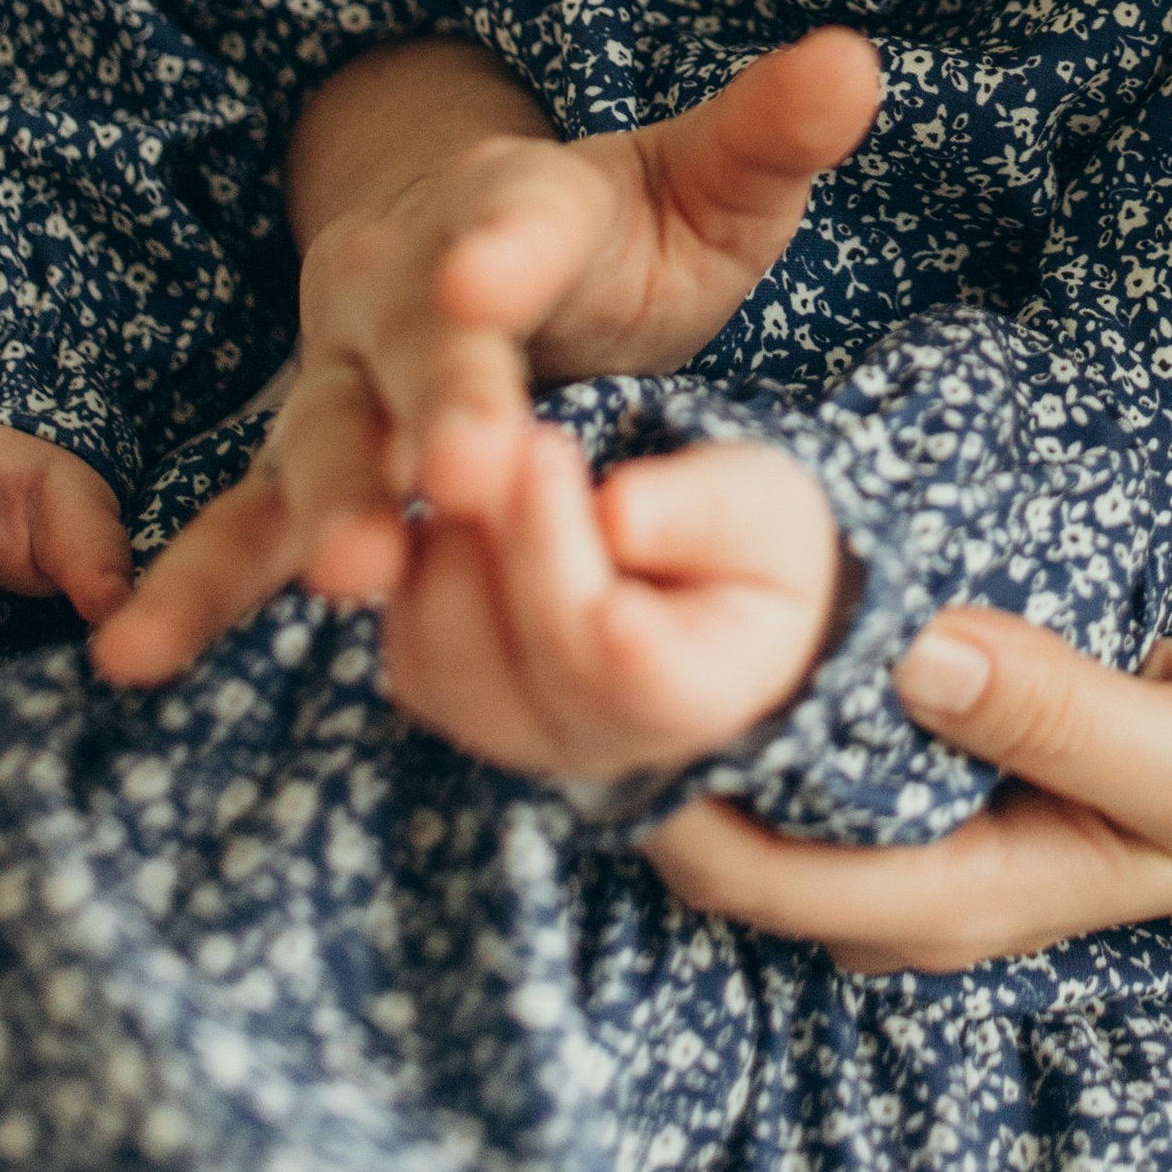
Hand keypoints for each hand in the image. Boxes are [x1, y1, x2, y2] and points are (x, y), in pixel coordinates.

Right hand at [95, 30, 880, 686]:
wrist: (493, 260)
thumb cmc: (624, 233)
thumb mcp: (710, 185)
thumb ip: (771, 137)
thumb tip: (857, 61)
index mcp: (510, 206)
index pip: (514, 226)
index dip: (500, 254)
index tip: (485, 282)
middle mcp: (402, 284)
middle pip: (415, 347)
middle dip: (439, 409)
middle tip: (471, 475)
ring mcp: (341, 378)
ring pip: (324, 439)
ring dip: (326, 505)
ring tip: (351, 575)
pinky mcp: (309, 461)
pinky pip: (242, 527)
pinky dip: (193, 587)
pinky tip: (136, 656)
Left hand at [378, 426, 843, 785]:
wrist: (705, 583)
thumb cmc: (747, 540)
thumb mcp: (764, 504)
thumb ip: (705, 511)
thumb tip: (617, 512)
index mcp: (699, 696)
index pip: (626, 664)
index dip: (570, 570)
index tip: (546, 456)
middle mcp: (598, 742)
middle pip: (526, 658)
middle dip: (514, 533)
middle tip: (515, 429)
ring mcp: (515, 731)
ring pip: (445, 660)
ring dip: (452, 546)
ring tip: (486, 453)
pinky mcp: (451, 696)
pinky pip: (408, 643)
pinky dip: (414, 563)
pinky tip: (452, 494)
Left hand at [653, 613, 1171, 988]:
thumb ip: (1051, 707)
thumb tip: (915, 650)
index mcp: (943, 902)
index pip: (739, 871)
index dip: (654, 774)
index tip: (605, 642)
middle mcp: (891, 897)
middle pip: (708, 844)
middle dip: (635, 733)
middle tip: (582, 582)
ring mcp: (893, 853)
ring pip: (733, 801)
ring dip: (672, 706)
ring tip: (620, 570)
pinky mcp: (903, 796)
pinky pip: (781, 762)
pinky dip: (734, 691)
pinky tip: (712, 592)